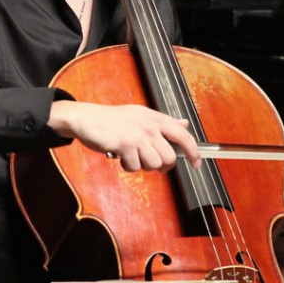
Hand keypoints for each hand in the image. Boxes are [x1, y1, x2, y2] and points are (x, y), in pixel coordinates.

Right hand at [48, 100, 201, 172]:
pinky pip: (135, 167)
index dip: (194, 152)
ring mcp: (138, 135)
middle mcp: (150, 125)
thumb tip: (185, 124)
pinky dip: (128, 166)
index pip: (183, 135)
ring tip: (131, 157)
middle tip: (149, 162)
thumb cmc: (113, 119)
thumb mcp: (141, 115)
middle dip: (161, 166)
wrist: (87, 118)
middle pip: (169, 157)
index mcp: (156, 118)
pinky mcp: (125, 145)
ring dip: (142, 166)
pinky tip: (120, 156)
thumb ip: (164, 122)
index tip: (196, 163)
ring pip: (154, 164)